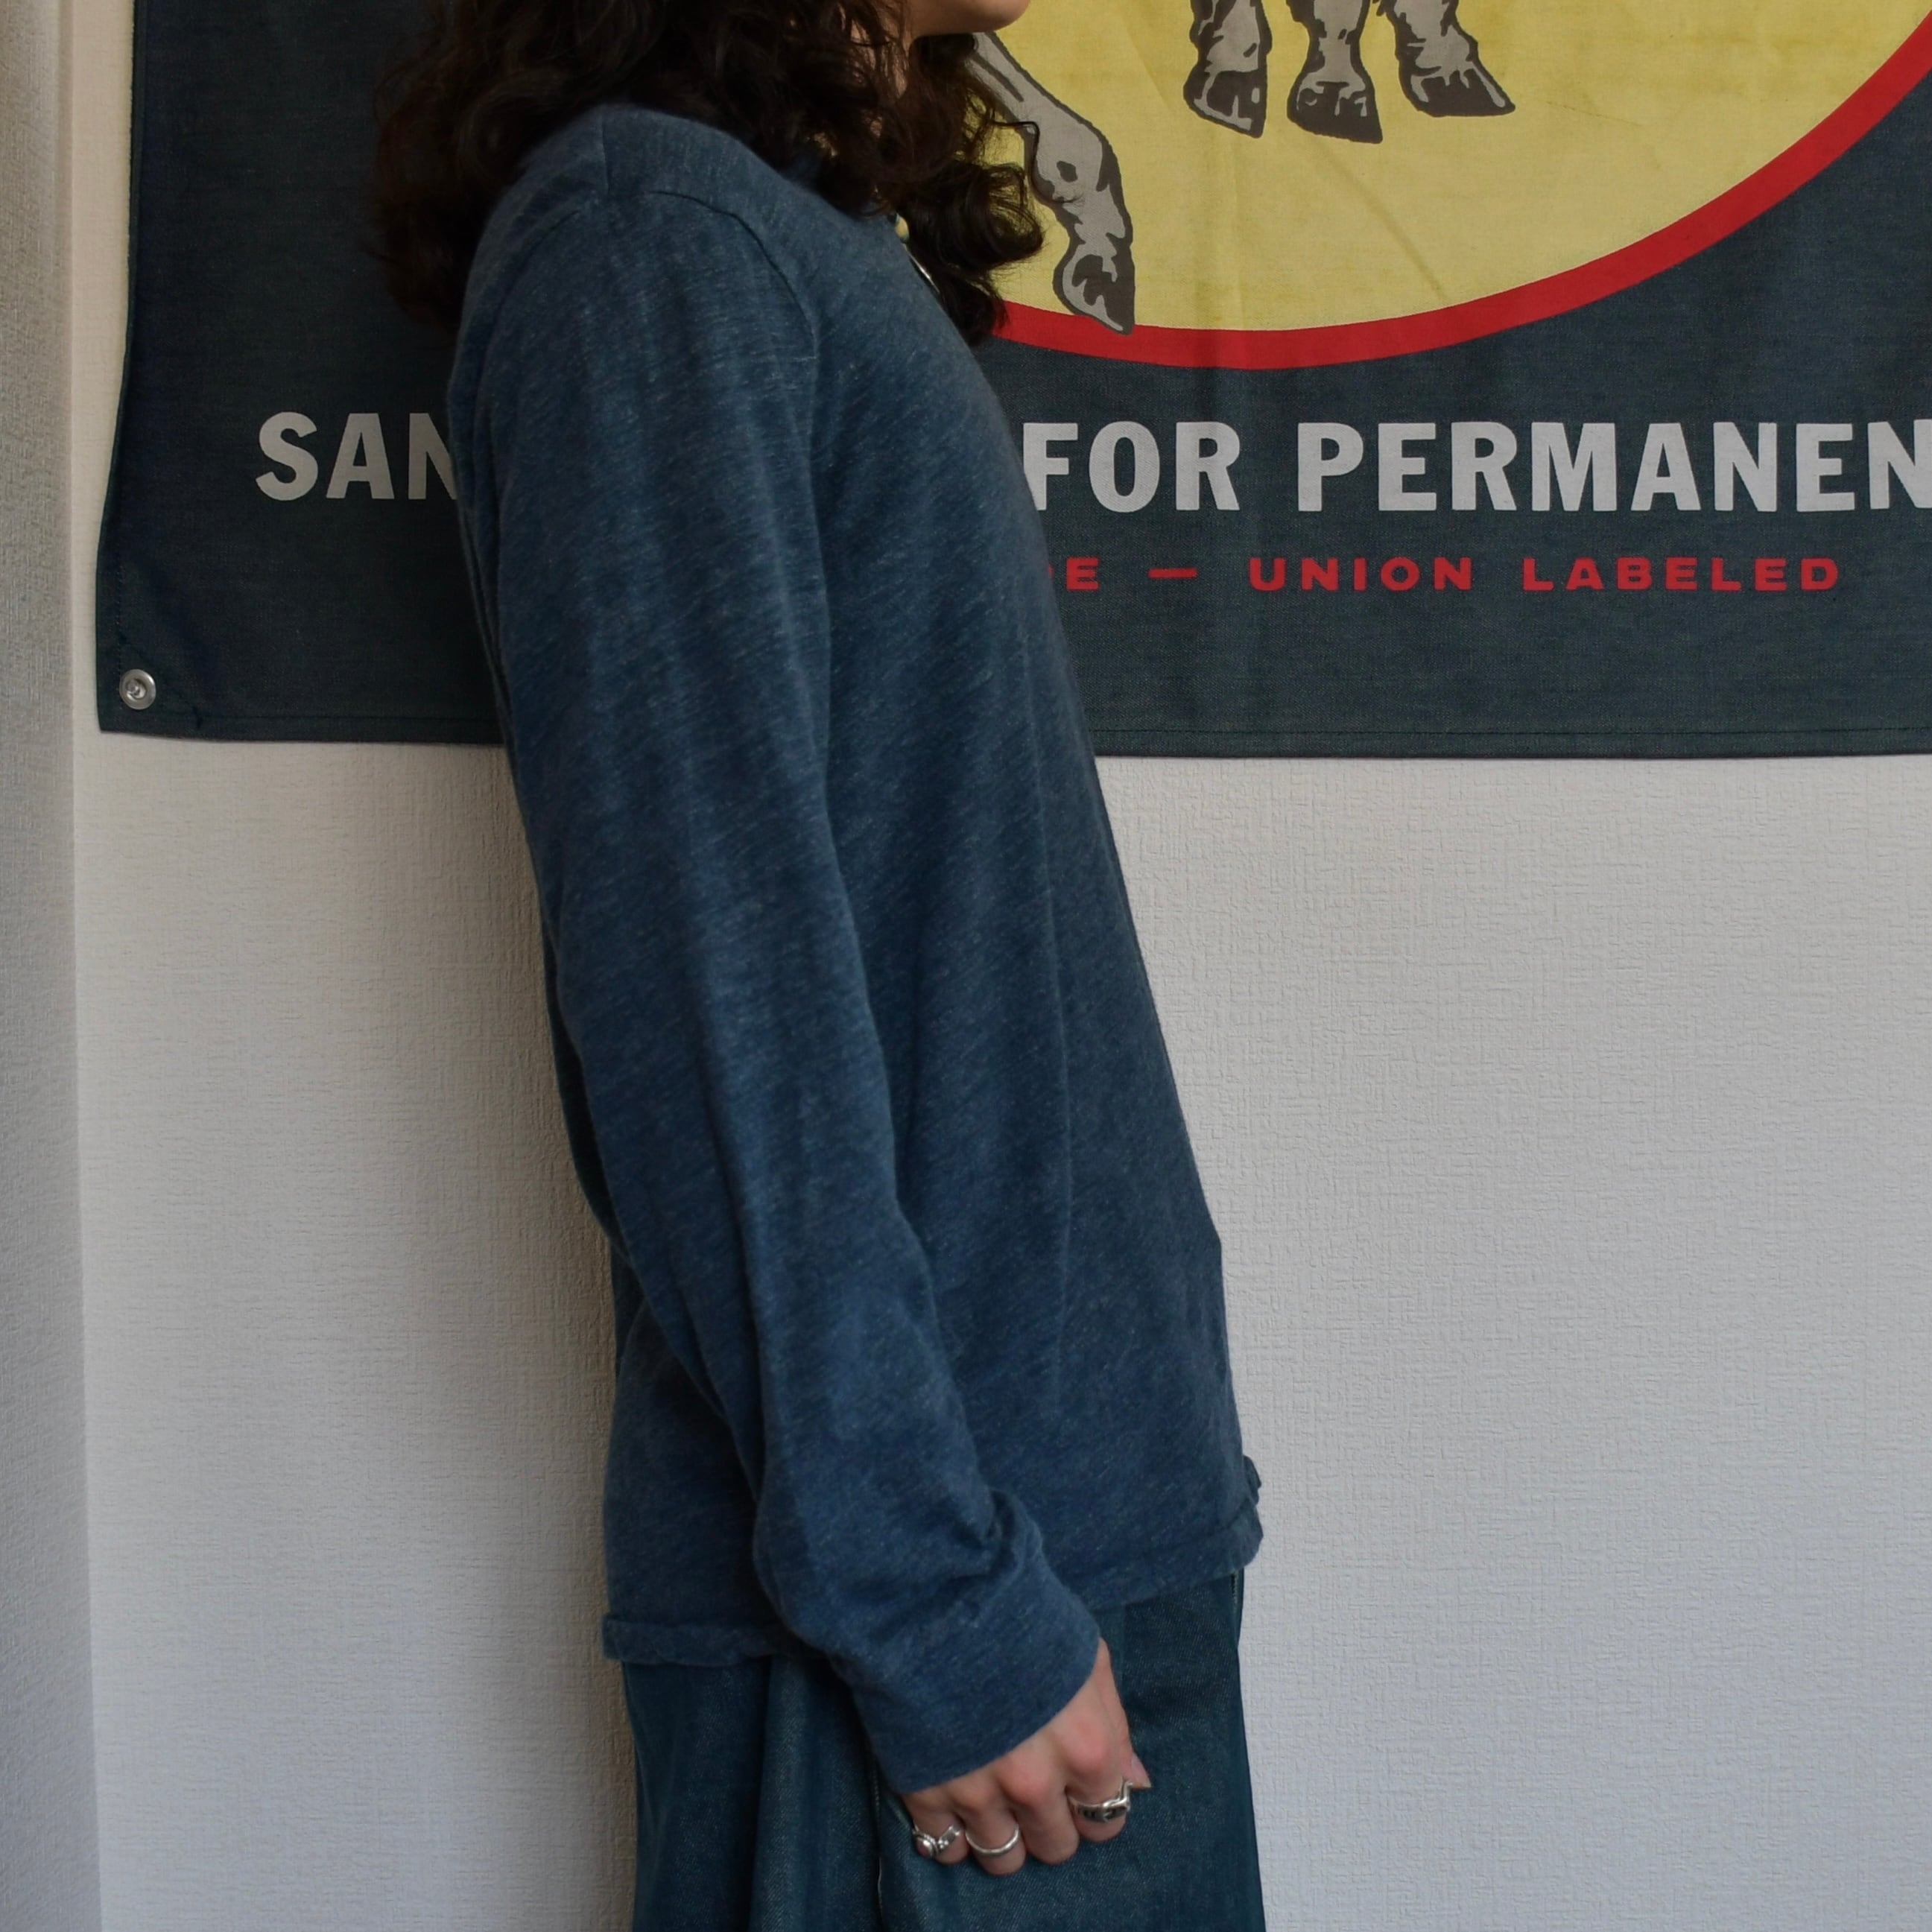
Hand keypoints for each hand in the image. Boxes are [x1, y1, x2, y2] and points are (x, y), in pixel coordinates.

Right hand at [900, 1640, 1150, 1875]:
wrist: (939, 1593)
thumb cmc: (1022, 1617)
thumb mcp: (1087, 1658)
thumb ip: (1114, 1726)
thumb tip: (1136, 1783)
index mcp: (1086, 1749)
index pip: (1105, 1819)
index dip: (1092, 1805)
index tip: (1075, 1789)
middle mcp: (1037, 1783)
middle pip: (1056, 1846)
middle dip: (1049, 1822)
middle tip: (1032, 1789)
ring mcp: (979, 1793)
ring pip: (1004, 1859)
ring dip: (1003, 1835)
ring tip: (993, 1800)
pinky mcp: (926, 1791)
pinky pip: (945, 1849)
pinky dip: (951, 1834)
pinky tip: (954, 1802)